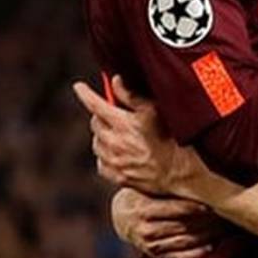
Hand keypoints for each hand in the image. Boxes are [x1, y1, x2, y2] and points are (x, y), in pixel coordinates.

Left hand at [72, 75, 194, 195]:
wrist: (178, 170)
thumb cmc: (169, 137)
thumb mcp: (154, 110)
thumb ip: (132, 95)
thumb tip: (115, 81)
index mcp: (122, 123)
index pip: (95, 104)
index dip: (85, 93)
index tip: (78, 86)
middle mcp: (113, 142)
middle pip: (95, 123)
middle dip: (101, 116)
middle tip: (113, 115)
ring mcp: (113, 161)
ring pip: (96, 143)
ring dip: (103, 136)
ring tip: (118, 135)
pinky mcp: (116, 176)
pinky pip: (101, 163)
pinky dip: (105, 156)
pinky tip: (118, 153)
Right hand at [110, 186, 222, 257]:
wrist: (121, 216)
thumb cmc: (140, 194)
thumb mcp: (147, 185)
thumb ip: (167, 181)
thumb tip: (194, 169)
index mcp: (144, 209)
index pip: (179, 208)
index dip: (200, 204)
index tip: (217, 199)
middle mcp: (146, 230)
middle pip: (185, 225)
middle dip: (208, 220)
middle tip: (225, 212)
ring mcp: (151, 245)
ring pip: (186, 241)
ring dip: (208, 235)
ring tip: (224, 226)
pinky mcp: (156, 256)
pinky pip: (182, 257)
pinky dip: (199, 252)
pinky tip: (213, 243)